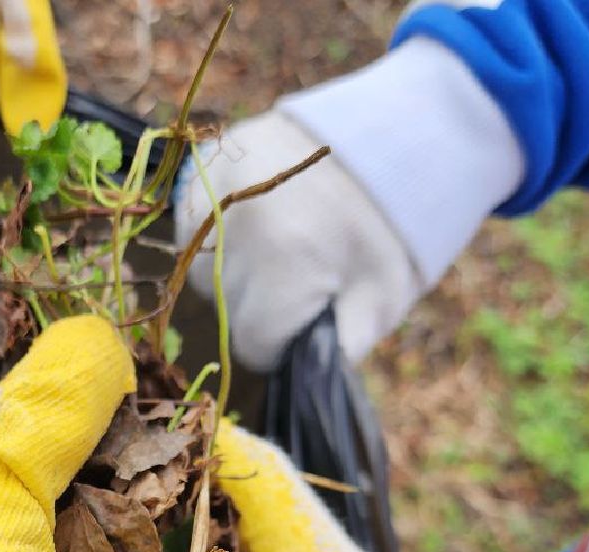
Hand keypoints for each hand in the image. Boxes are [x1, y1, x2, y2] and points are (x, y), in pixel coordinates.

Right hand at [179, 39, 524, 369]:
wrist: (397, 133)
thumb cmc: (392, 228)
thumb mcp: (380, 300)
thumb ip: (333, 351)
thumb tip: (295, 380)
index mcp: (285, 260)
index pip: (252, 342)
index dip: (281, 343)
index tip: (305, 323)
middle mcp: (238, 221)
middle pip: (224, 305)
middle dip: (258, 305)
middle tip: (302, 278)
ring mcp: (217, 186)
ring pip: (200, 268)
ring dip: (232, 271)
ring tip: (281, 246)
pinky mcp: (207, 164)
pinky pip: (191, 227)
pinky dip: (216, 235)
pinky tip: (258, 223)